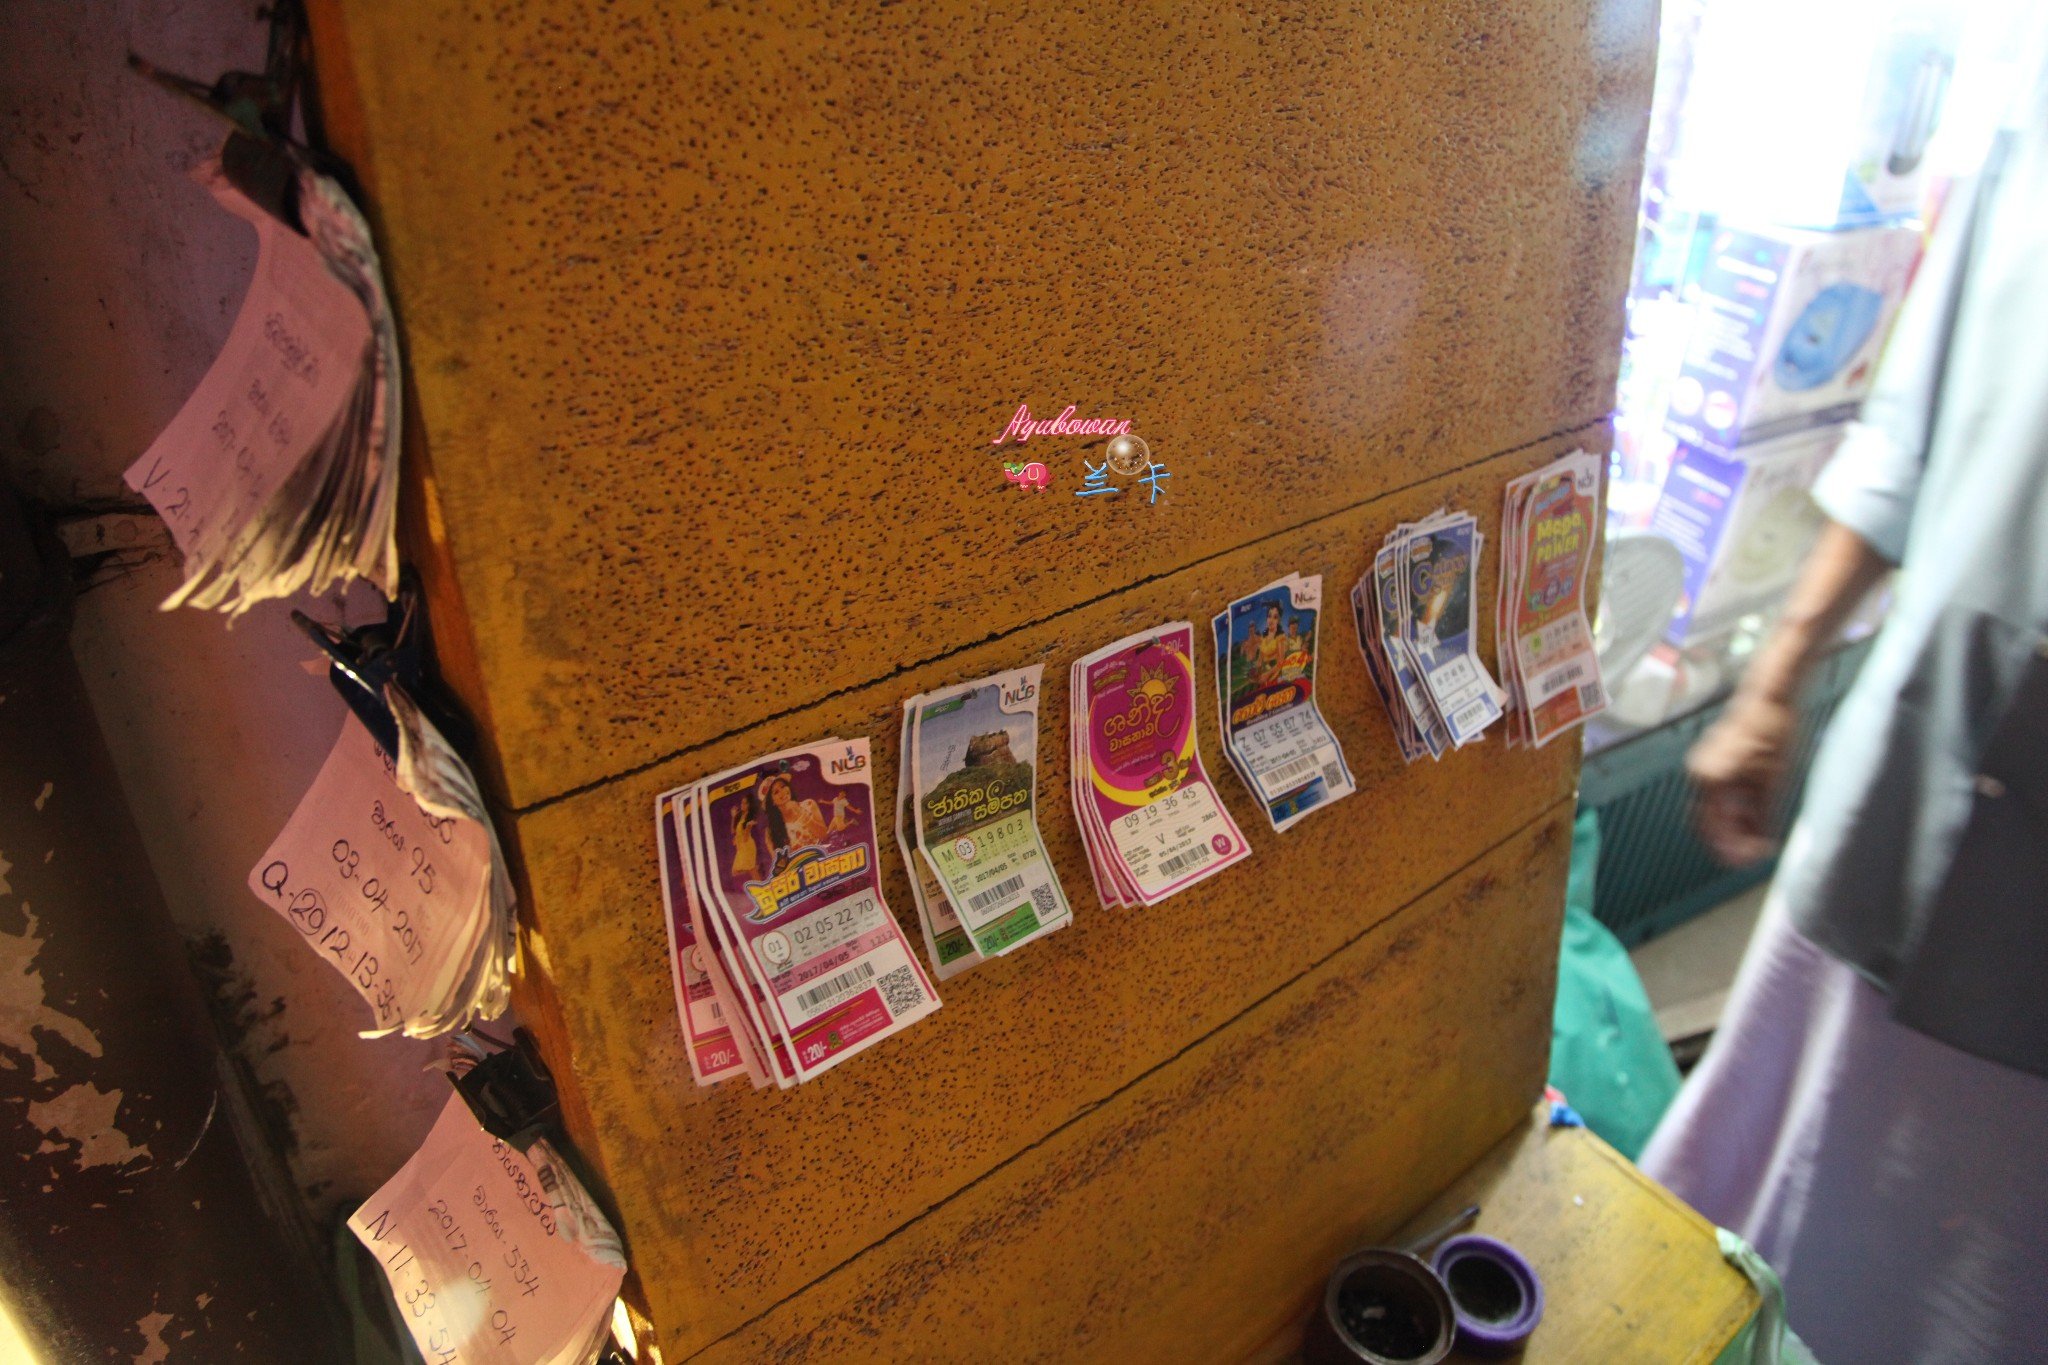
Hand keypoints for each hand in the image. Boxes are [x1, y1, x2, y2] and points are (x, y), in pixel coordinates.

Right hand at [1687, 692, 1799, 865]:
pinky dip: (1732, 812)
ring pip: (1710, 811)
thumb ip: (1761, 816)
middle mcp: (1700, 774)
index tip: (1752, 860)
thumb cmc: (1772, 732)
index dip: (1732, 848)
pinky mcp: (1711, 763)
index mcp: (1711, 779)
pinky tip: (1752, 819)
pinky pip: (1716, 797)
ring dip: (1732, 828)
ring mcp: (1703, 768)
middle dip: (1728, 843)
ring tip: (1757, 839)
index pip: (1712, 827)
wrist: (1769, 698)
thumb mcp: (1773, 780)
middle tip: (1752, 856)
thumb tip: (1760, 844)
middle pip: (1706, 823)